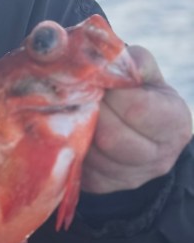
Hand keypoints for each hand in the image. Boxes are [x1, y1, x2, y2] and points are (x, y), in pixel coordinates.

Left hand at [81, 45, 192, 193]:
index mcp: (174, 122)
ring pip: (92, 154)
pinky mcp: (104, 186)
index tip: (96, 79)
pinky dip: (68, 146)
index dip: (110, 91)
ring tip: (71, 109)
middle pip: (111, 136)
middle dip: (89, 110)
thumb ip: (131, 61)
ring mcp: (132, 177)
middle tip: (76, 93)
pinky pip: (78, 168)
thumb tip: (108, 56)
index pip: (137, 108)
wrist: (141, 133)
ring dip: (74, 129)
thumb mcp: (144, 73)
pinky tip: (70, 129)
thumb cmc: (140, 93)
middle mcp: (159, 156)